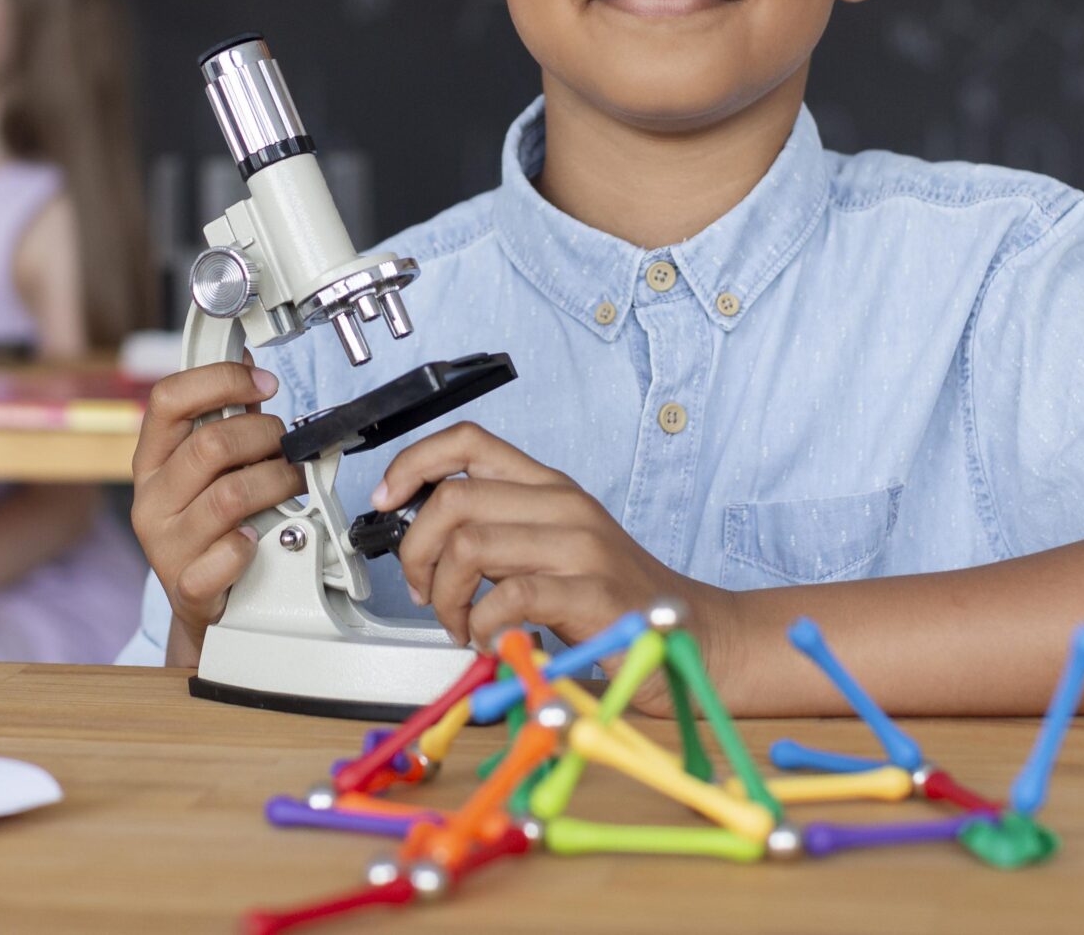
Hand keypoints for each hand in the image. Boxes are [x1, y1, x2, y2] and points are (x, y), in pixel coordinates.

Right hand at [128, 360, 304, 658]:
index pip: (168, 399)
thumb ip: (225, 418)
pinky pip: (227, 556)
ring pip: (229, 497)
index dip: (221, 380)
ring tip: (293, 482)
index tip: (264, 383)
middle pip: (209, 446)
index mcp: (151, 460)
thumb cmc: (209, 522)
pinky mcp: (188, 586)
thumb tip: (247, 360)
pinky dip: (251, 544)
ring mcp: (166, 545)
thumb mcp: (205, 467)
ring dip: (277, 482)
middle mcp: (151, 499)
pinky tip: (260, 538)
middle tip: (287, 445)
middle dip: (264, 435)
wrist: (200, 600)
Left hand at [378, 422, 719, 699]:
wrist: (697, 633)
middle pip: (453, 499)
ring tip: (461, 625)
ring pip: (471, 545)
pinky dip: (485, 626)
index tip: (386, 501)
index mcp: (550, 486)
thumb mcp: (557, 545)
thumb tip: (425, 545)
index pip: (467, 441)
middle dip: (416, 552)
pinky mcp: (593, 593)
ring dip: (446, 597)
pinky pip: (510, 596)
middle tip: (424, 592)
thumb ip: (501, 533)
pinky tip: (495, 641)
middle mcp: (563, 505)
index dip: (412, 464)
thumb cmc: (617, 597)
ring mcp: (581, 546)